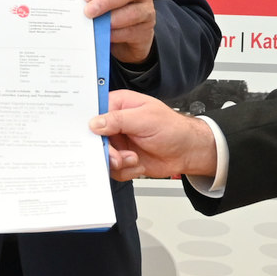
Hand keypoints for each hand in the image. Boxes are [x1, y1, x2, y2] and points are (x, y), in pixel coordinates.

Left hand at [83, 0, 155, 65]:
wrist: (127, 39)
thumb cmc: (111, 14)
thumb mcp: (103, 2)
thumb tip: (75, 3)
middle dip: (107, 0)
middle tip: (89, 11)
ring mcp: (147, 10)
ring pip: (134, 11)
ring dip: (112, 18)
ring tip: (96, 25)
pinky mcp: (146, 30)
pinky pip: (132, 31)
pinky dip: (116, 34)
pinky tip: (105, 35)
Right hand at [90, 90, 216, 181]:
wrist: (187, 152)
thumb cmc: (173, 128)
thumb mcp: (145, 118)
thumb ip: (118, 119)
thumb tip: (95, 123)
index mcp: (119, 105)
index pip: (94, 112)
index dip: (89, 125)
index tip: (92, 137)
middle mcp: (116, 124)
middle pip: (95, 138)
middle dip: (106, 150)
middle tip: (117, 156)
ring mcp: (118, 143)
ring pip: (102, 156)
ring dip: (118, 162)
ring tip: (133, 159)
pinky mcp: (122, 159)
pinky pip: (113, 169)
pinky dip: (126, 170)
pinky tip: (138, 164)